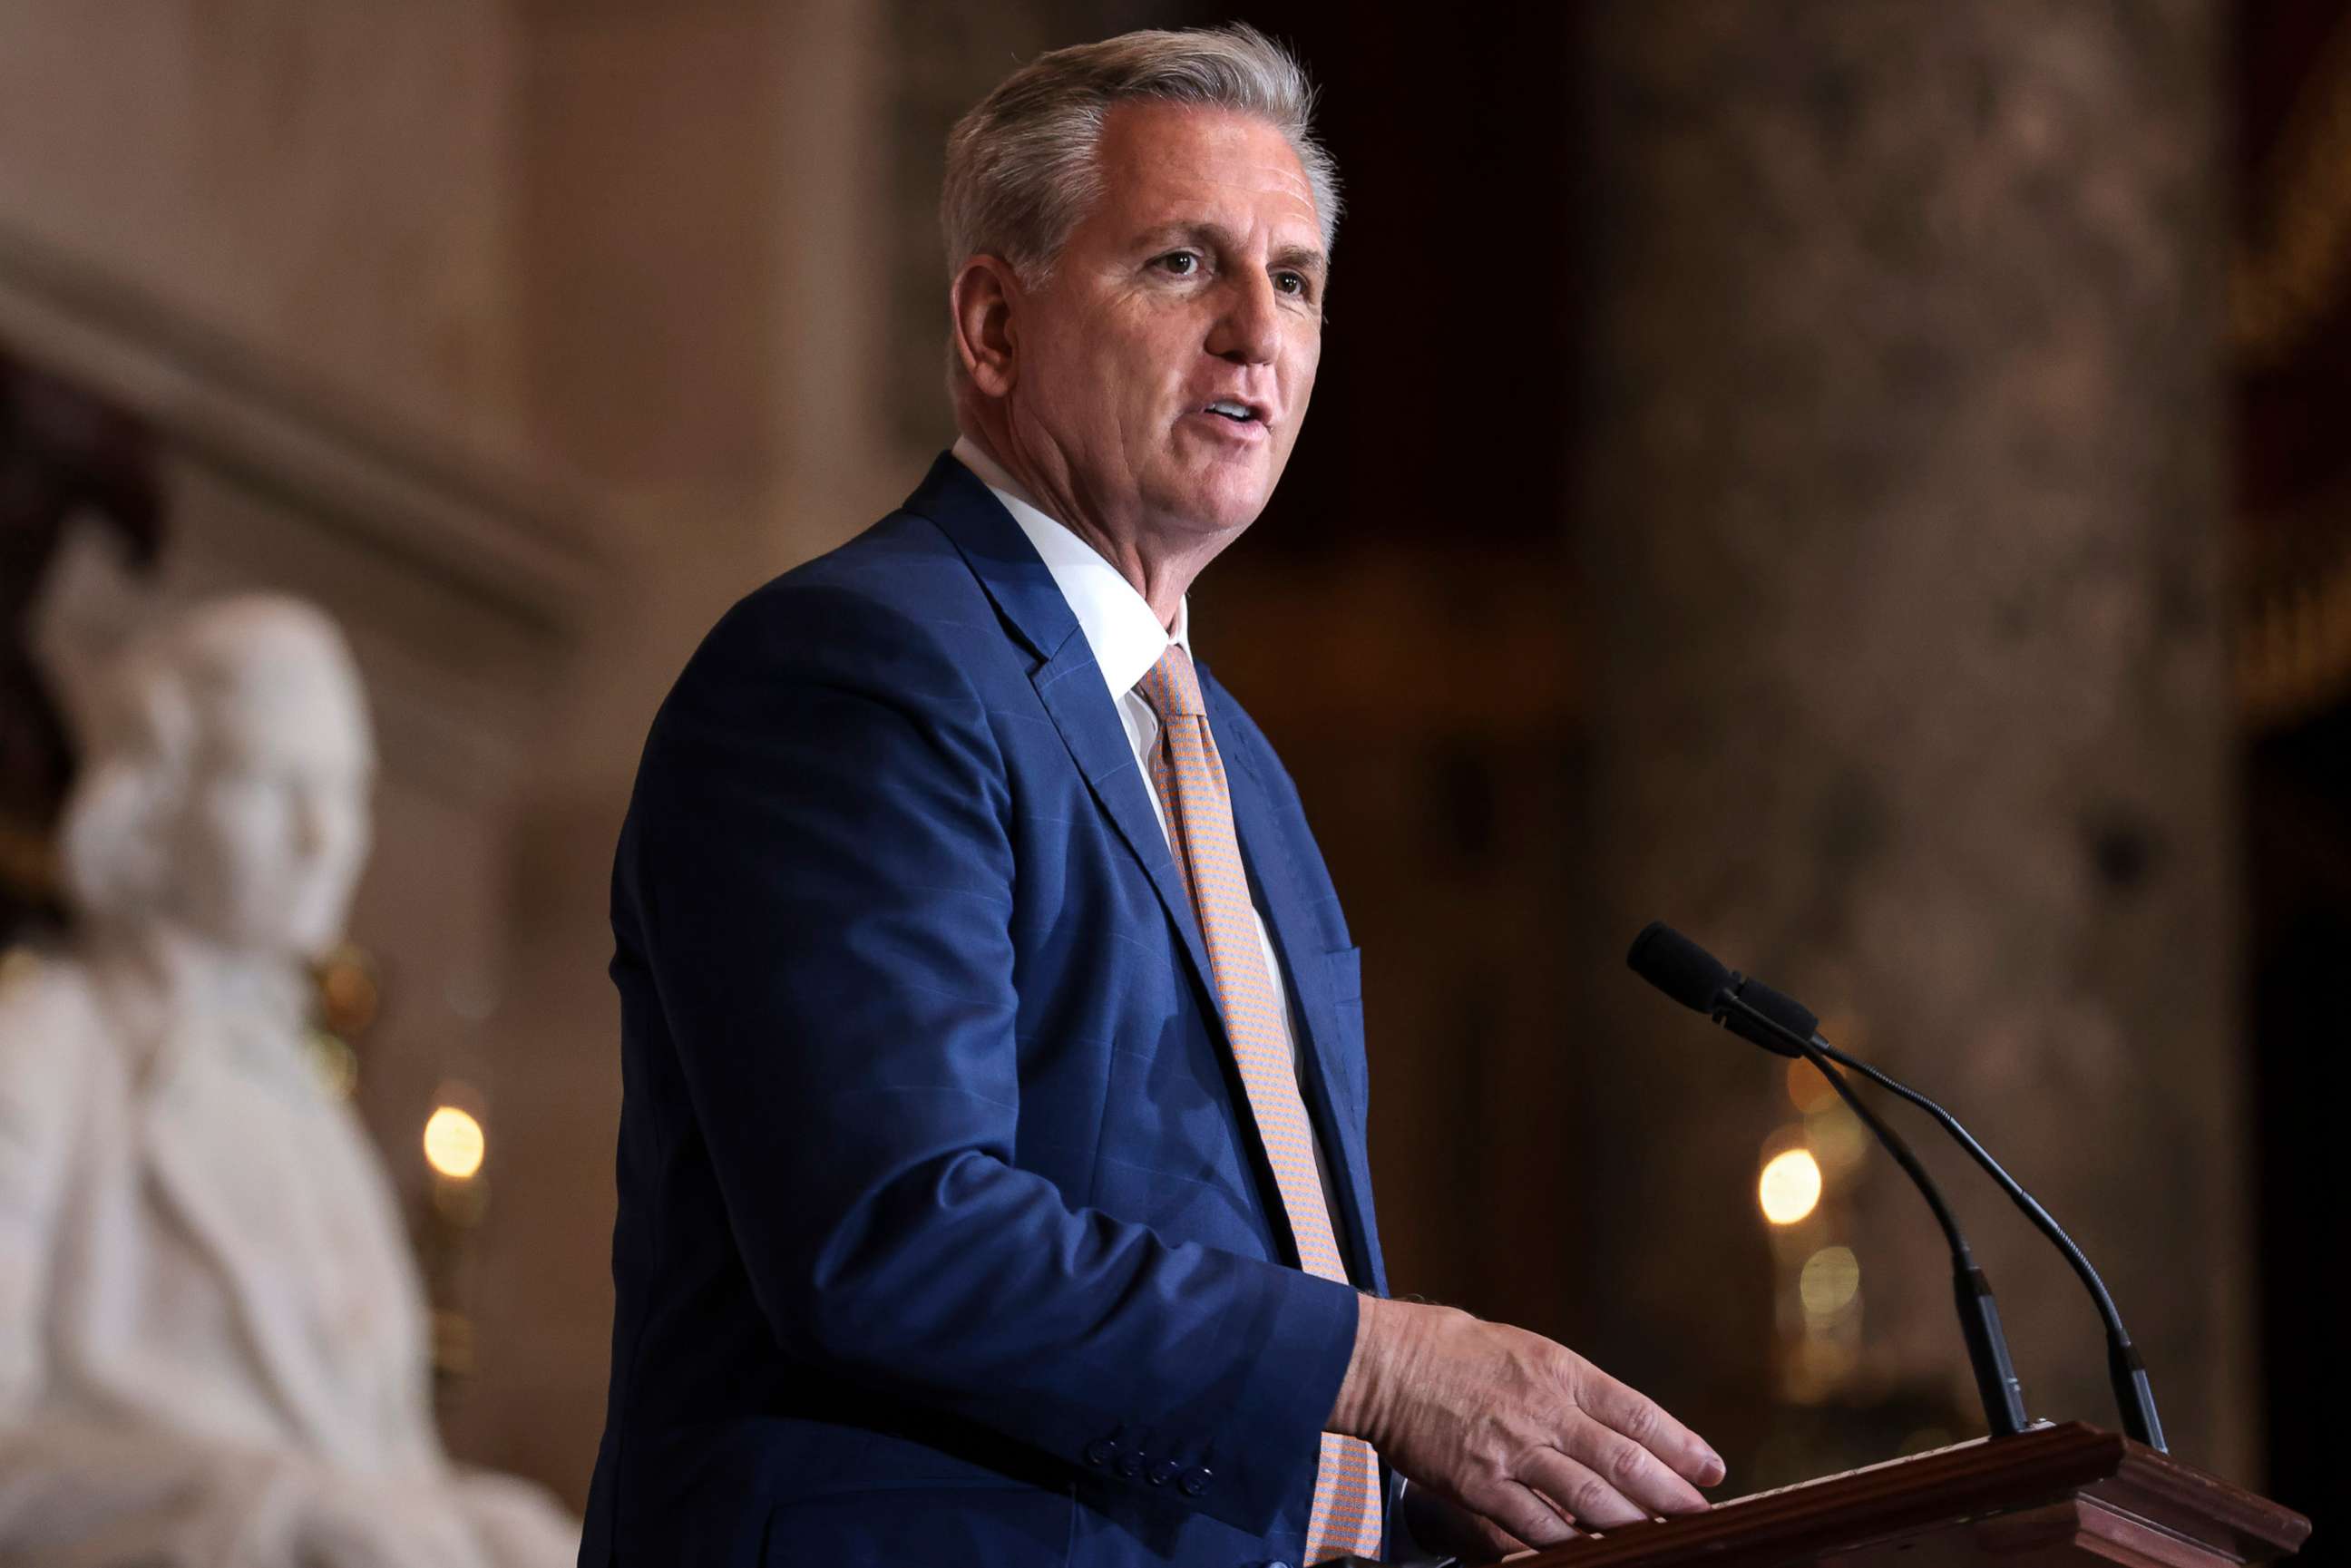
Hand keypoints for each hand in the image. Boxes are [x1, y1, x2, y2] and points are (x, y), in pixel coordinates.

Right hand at [1330, 1296, 1723, 1552]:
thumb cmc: (1448, 1348)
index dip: (1680, 1445)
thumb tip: (1615, 1423)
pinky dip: (1569, 1543)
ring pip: (1589, 1500)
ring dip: (1630, 1524)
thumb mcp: (1522, 1348)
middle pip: (1623, 1463)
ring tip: (1657, 1537)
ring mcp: (1512, 1451)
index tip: (1711, 1467)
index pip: (1636, 1412)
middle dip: (1670, 1494)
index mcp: (1556, 1369)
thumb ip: (1567, 1387)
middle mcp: (1542, 1410)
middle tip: (1699, 1512)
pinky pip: (1536, 1526)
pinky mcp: (1480, 1485)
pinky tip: (1590, 1550)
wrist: (1383, 1362)